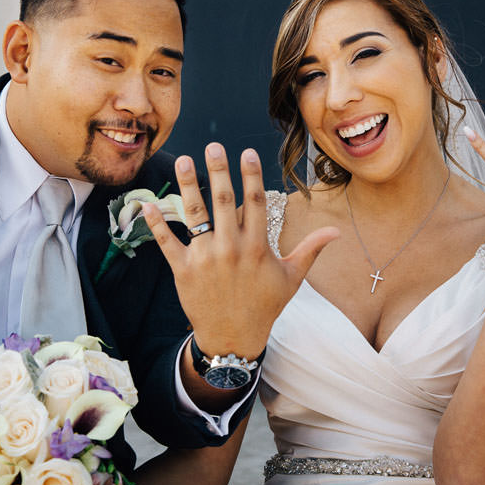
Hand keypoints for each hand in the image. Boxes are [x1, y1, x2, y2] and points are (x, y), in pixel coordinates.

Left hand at [141, 143, 338, 358]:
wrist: (233, 338)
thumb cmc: (265, 306)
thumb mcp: (292, 277)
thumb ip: (310, 249)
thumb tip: (336, 232)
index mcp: (257, 247)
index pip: (254, 202)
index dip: (251, 175)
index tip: (246, 152)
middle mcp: (231, 249)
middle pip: (224, 201)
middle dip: (218, 171)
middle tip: (213, 146)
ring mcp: (205, 259)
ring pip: (195, 216)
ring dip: (186, 186)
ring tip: (182, 160)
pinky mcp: (183, 270)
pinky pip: (167, 242)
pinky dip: (157, 223)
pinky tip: (148, 203)